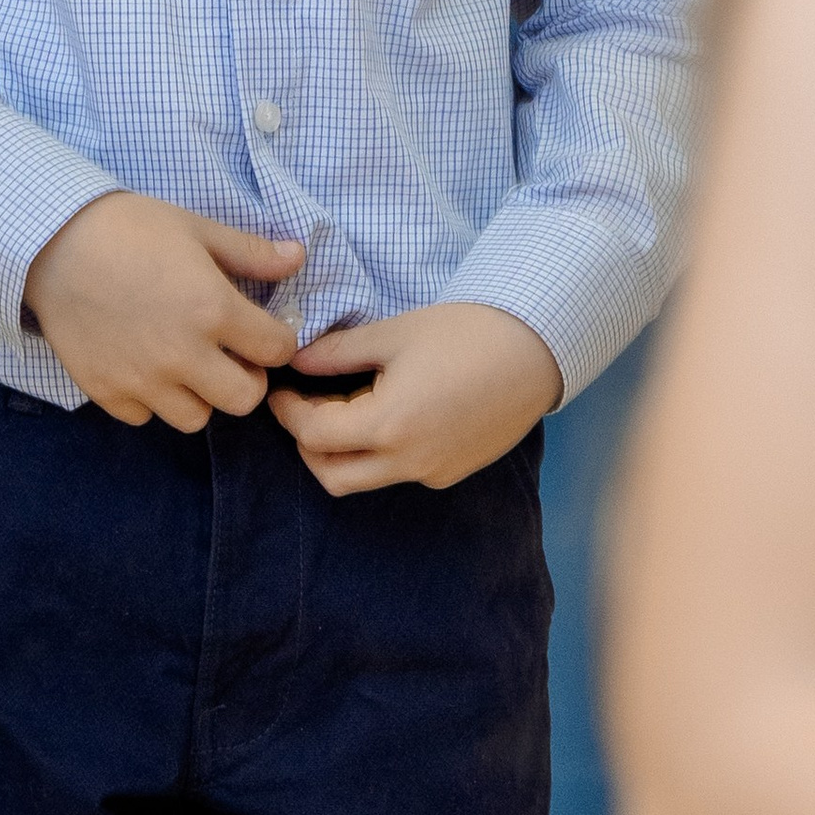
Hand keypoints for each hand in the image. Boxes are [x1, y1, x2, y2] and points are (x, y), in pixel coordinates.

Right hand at [24, 194, 305, 431]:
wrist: (49, 241)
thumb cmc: (127, 227)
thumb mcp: (195, 229)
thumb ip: (250, 252)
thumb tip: (298, 256)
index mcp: (213, 310)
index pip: (278, 350)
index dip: (277, 338)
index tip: (262, 329)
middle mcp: (183, 355)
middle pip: (244, 400)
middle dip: (246, 378)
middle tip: (229, 354)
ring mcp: (143, 379)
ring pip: (196, 418)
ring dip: (198, 394)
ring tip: (183, 363)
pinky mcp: (106, 391)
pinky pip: (144, 416)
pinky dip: (148, 399)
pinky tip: (140, 365)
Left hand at [270, 301, 564, 496]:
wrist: (535, 351)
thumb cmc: (465, 334)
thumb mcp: (393, 335)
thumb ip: (337, 353)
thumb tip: (295, 360)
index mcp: (389, 426)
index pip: (313, 436)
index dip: (288, 412)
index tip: (280, 389)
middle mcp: (409, 462)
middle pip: (331, 475)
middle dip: (307, 444)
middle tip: (303, 405)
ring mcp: (433, 473)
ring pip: (364, 479)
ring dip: (342, 452)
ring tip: (344, 404)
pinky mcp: (452, 472)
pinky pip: (398, 473)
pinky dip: (377, 452)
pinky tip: (385, 412)